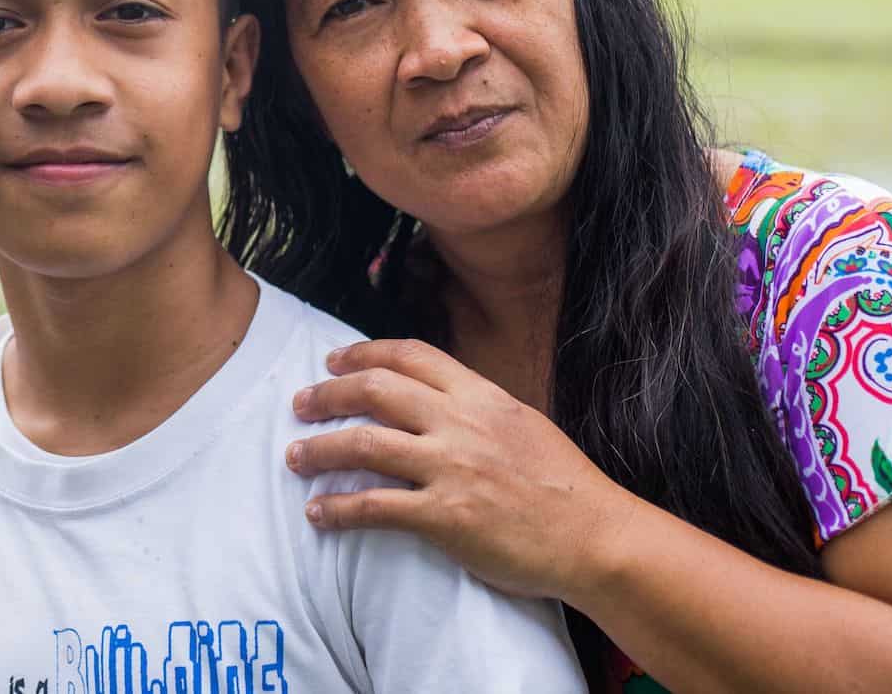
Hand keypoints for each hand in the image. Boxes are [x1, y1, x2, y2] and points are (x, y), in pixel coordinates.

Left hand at [287, 338, 635, 600]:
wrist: (597, 537)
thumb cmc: (564, 486)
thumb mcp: (522, 423)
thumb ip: (476, 408)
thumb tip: (434, 399)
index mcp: (480, 395)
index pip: (410, 355)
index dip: (363, 354)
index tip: (334, 361)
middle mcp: (461, 422)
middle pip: (375, 390)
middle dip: (327, 394)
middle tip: (300, 404)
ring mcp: (452, 468)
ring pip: (364, 444)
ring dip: (319, 449)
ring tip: (294, 456)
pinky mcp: (446, 517)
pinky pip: (375, 507)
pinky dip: (338, 509)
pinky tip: (318, 514)